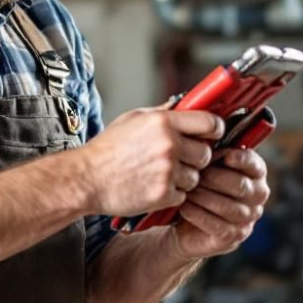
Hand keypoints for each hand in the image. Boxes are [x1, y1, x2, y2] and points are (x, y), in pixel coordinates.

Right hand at [80, 106, 224, 217]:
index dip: (216, 129)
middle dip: (197, 158)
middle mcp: (169, 144)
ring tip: (160, 175)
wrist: (86, 178)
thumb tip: (185, 105)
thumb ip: (163, 113)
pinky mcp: (163, 194)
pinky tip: (154, 187)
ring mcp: (167, 171)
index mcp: (163, 122)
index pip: (209, 122)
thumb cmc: (107, 149)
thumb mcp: (133, 119)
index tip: (214, 134)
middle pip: (206, 153)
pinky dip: (172, 195)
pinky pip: (183, 196)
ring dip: (184, 179)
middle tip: (180, 160)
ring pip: (196, 177)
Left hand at [171, 148, 269, 260]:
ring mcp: (248, 219)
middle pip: (241, 186)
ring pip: (229, 207)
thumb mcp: (206, 164)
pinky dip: (200, 215)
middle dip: (215, 178)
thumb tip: (204, 133)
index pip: (255, 165)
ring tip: (187, 191)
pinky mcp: (234, 237)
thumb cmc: (199, 185)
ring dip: (205, 197)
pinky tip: (185, 207)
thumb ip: (211, 150)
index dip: (241, 159)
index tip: (224, 155)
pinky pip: (219, 226)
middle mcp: (258, 196)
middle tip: (195, 174)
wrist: (186, 221)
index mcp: (256, 174)